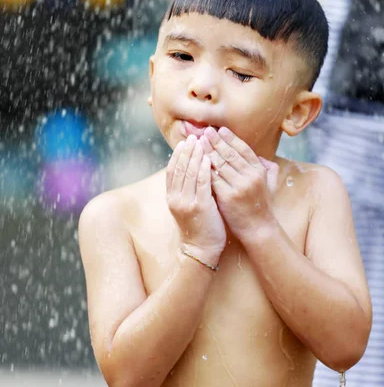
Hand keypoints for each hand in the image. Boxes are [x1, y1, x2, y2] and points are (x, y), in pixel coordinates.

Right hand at [166, 134, 225, 265]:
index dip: (178, 155)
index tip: (184, 142)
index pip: (172, 171)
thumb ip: (186, 190)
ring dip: (196, 155)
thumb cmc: (198, 227)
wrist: (200, 249)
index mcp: (172, 197)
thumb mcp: (186, 206)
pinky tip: (209, 159)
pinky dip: (204, 169)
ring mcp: (187, 202)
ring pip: (189, 173)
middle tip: (193, 136)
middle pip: (179, 168)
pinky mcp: (200, 206)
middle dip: (187, 151)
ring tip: (201, 142)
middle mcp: (176, 198)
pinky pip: (202, 183)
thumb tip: (190, 170)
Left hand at [200, 127, 278, 240]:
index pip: (244, 149)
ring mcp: (239, 186)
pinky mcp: (228, 196)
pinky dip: (204, 169)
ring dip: (208, 152)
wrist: (259, 228)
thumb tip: (262, 156)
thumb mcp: (271, 184)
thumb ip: (268, 168)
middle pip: (230, 154)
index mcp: (260, 171)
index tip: (220, 129)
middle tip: (205, 132)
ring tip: (198, 143)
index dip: (231, 138)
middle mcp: (251, 176)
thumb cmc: (262, 206)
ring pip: (220, 164)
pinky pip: (213, 179)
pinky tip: (196, 162)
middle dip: (216, 141)